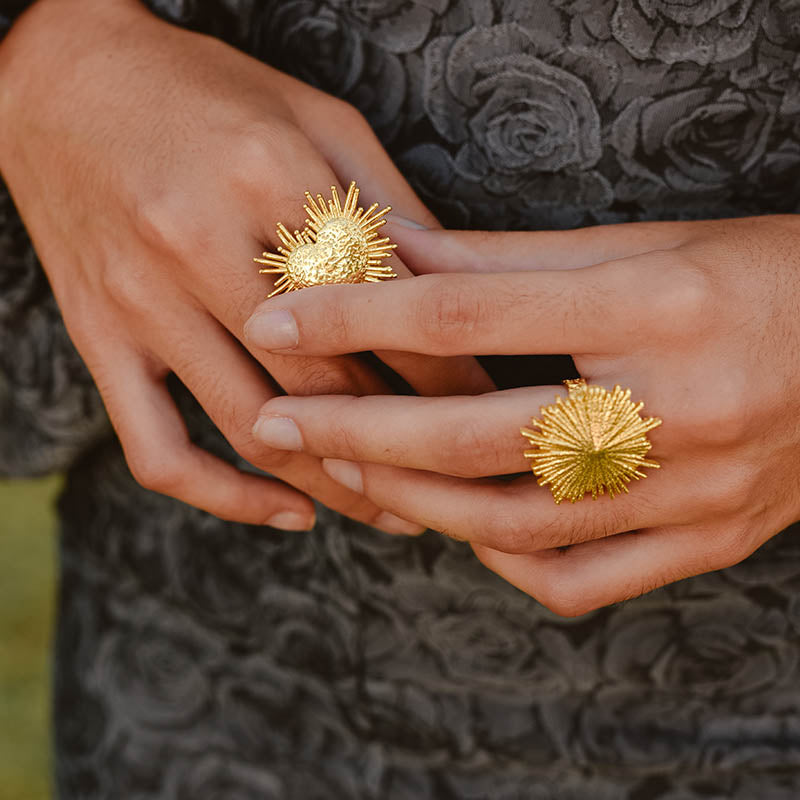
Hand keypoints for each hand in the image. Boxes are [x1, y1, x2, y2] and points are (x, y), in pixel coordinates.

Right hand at [0, 0, 489, 530]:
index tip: (487, 401)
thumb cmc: (205, 91)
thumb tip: (451, 285)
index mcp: (269, 173)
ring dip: (337, 486)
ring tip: (397, 511)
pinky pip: (158, 447)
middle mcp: (198, 242)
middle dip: (407, 436)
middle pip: (326, 378)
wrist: (61, 80)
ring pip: (255, 427)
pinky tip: (290, 513)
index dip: (447, 366)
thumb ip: (383, 201)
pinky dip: (227, 499)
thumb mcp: (313, 114)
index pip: (384, 302)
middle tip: (459, 469)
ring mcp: (141, 302)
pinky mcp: (99, 339)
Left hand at [245, 215, 799, 613]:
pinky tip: (465, 533)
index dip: (357, 319)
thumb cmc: (755, 277)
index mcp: (655, 307)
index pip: (464, 316)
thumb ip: (510, 261)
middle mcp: (673, 407)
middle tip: (276, 420)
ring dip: (413, 505)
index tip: (278, 323)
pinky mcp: (707, 542)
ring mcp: (694, 492)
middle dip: (354, 434)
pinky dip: (506, 564)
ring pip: (514, 526)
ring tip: (348, 476)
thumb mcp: (639, 244)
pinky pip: (582, 583)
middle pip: (473, 439)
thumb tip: (399, 257)